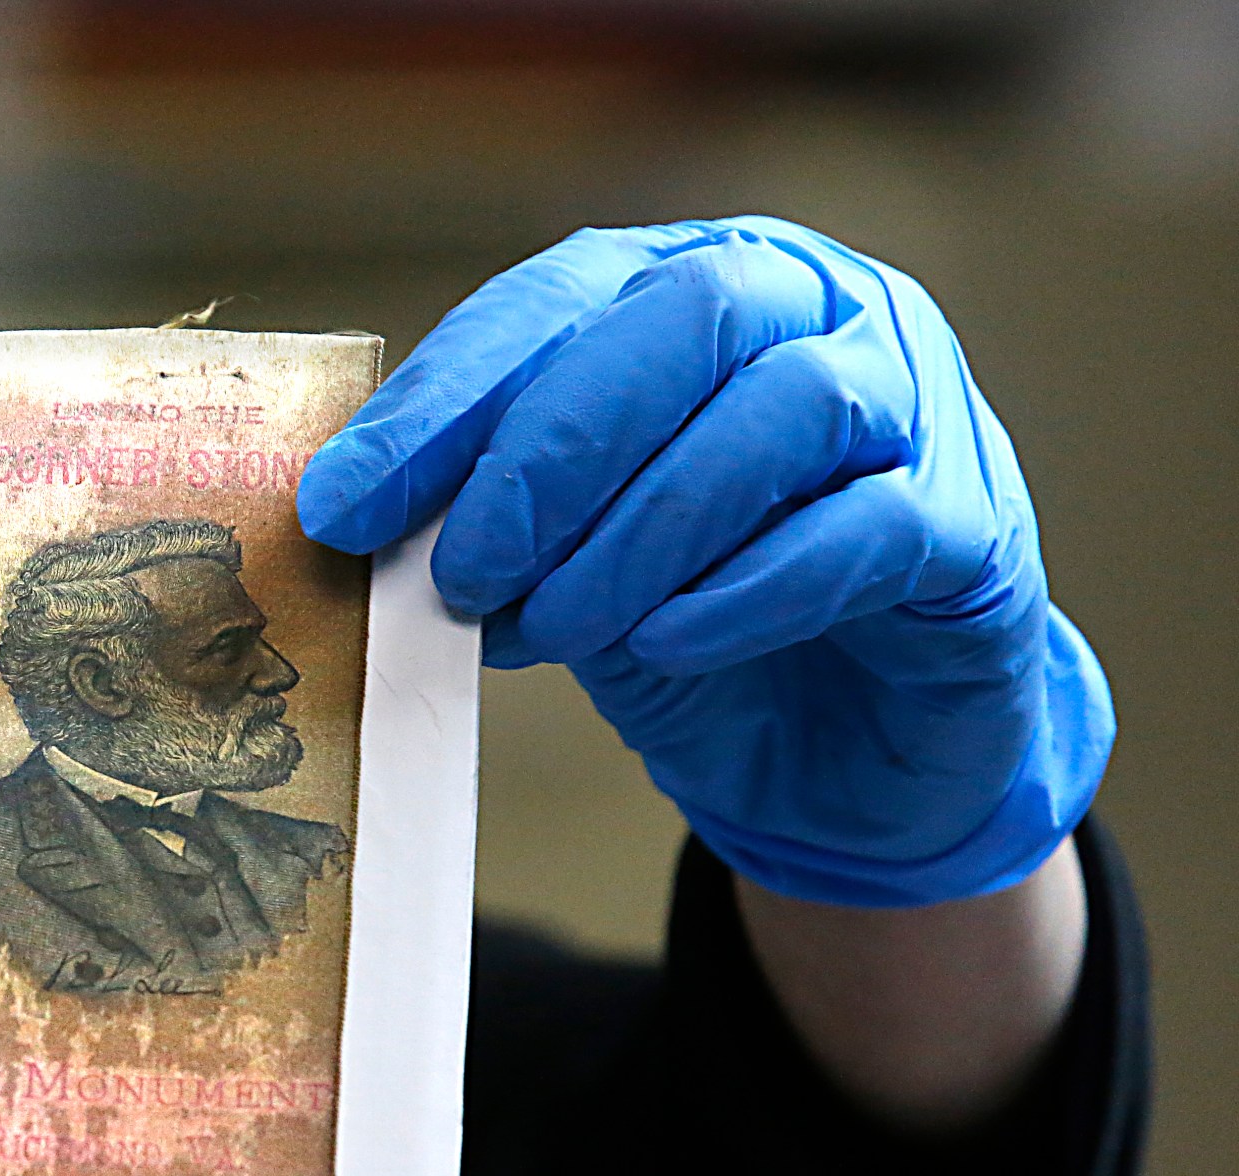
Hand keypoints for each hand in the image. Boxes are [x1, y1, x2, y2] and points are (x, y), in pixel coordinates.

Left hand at [301, 217, 1111, 906]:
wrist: (843, 752)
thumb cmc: (691, 621)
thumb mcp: (561, 557)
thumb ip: (485, 513)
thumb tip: (349, 517)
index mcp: (696, 285)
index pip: (557, 298)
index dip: (444, 398)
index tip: (344, 503)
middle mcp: (819, 309)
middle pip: (684, 323)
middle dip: (548, 451)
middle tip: (464, 570)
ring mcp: (916, 405)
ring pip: (782, 415)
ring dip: (639, 532)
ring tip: (549, 629)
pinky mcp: (970, 526)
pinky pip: (866, 529)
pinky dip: (746, 588)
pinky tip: (664, 643)